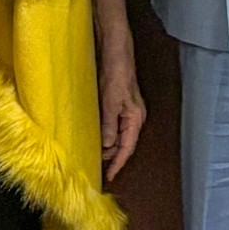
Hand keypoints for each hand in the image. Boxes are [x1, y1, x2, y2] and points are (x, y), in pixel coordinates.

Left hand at [99, 49, 145, 181]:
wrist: (116, 52)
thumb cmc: (117, 74)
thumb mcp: (110, 102)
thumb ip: (109, 125)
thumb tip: (107, 146)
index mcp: (135, 118)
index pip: (127, 148)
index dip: (118, 163)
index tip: (110, 176)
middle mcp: (133, 117)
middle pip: (123, 143)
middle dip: (111, 156)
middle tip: (95, 165)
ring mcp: (126, 111)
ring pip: (117, 135)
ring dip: (107, 144)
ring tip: (93, 153)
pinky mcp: (118, 104)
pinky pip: (112, 125)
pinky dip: (104, 133)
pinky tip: (95, 136)